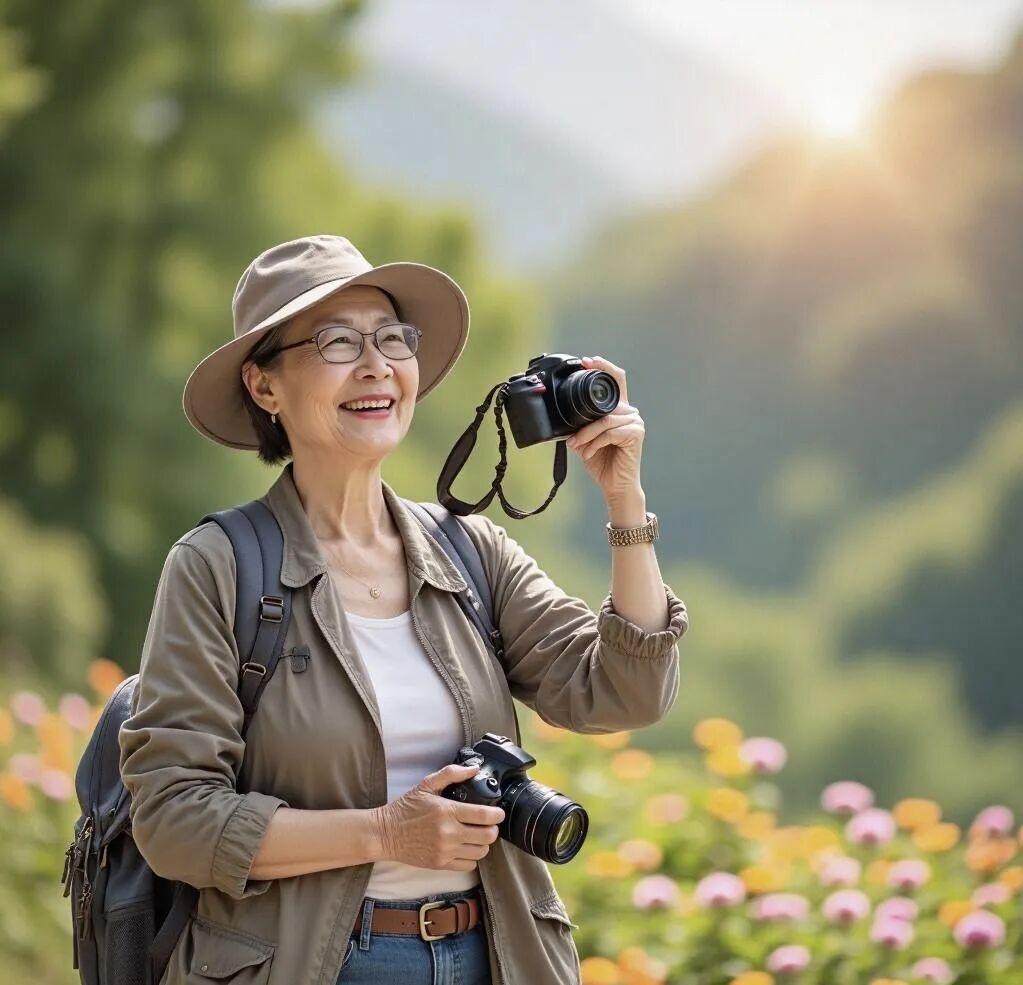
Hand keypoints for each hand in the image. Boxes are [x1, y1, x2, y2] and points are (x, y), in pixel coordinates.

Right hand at [373, 763, 505, 870]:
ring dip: (484, 843)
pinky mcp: (441, 864)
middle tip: (489, 824)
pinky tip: (466, 847)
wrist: (386, 834)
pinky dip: (472, 857)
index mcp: (446, 811)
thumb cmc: (406, 808)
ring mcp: (445, 851)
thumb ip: (451, 773)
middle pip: (487, 836)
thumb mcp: (427, 784)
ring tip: (478, 835)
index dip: (497, 814)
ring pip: (481, 852)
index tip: (499, 812)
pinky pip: (468, 865)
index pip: (483, 815)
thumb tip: (474, 769)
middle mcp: (448, 833)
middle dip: (493, 829)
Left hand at [565, 356, 644, 505]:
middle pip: (603, 407)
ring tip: (578, 447)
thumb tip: (561, 414)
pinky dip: (595, 444)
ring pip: (603, 421)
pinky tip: (589, 453)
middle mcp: (630, 412)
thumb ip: (580, 423)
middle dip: (584, 425)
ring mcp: (635, 422)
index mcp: (619, 410)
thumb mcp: (585, 439)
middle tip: (573, 439)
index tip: (587, 360)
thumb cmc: (602, 462)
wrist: (615, 485)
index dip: (604, 366)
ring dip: (586, 436)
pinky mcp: (635, 434)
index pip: (616, 380)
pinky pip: (609, 433)